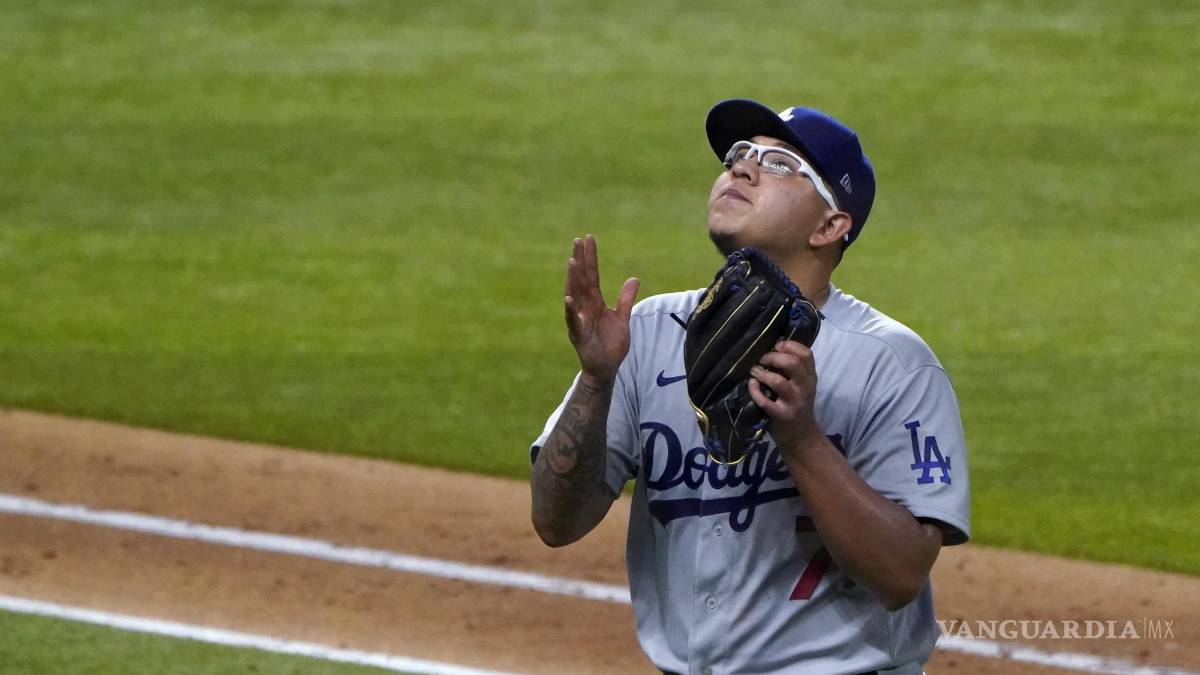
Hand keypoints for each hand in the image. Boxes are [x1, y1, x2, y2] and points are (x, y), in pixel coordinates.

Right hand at [564, 235, 639, 384]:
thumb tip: (634, 278)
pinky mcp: (578, 334)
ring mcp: (579, 319)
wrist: (605, 368)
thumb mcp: (622, 318)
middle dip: (580, 260)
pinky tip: (569, 298)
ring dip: (572, 279)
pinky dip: (571, 310)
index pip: (591, 275)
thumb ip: (626, 299)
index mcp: (594, 302)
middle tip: (578, 240)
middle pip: (581, 280)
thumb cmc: (610, 344)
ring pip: (575, 295)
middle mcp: (584, 307)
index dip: (590, 258)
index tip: (588, 238)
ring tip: (572, 261)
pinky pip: (573, 321)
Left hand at [748, 340, 822, 456]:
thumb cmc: (797, 405)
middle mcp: (805, 388)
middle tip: (763, 359)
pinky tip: (752, 385)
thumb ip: (793, 369)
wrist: (801, 436)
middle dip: (773, 357)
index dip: (790, 345)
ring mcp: (794, 402)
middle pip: (793, 363)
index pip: (806, 354)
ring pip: (778, 381)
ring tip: (754, 371)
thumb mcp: (802, 385)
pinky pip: (764, 400)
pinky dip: (755, 390)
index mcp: (811, 377)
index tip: (776, 346)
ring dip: (762, 374)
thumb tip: (774, 347)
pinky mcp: (781, 415)